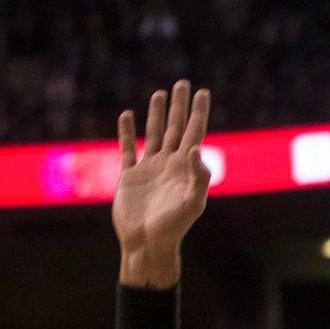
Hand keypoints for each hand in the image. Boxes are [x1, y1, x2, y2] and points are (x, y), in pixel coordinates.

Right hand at [114, 80, 211, 284]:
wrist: (148, 244)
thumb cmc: (173, 228)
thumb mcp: (192, 204)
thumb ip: (198, 177)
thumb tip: (194, 149)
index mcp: (185, 169)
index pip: (194, 133)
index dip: (198, 113)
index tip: (203, 92)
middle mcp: (169, 165)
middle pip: (176, 128)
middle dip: (179, 106)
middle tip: (183, 83)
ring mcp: (150, 169)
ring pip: (154, 134)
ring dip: (156, 114)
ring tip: (160, 94)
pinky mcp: (130, 176)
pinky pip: (128, 148)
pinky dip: (126, 132)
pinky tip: (127, 116)